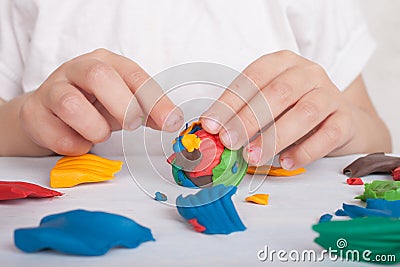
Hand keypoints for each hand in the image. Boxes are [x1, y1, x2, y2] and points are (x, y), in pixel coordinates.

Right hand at [19, 48, 182, 154]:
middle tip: (132, 125)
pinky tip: (80, 142)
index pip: (133, 75)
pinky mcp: (34, 112)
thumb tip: (173, 120)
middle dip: (122, 106)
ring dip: (94, 128)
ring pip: (71, 104)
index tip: (170, 122)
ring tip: (100, 134)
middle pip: (99, 76)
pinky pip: (55, 133)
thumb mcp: (124, 103)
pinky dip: (75, 145)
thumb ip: (149, 111)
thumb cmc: (94, 104)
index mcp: (106, 62)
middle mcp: (78, 69)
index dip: (154, 100)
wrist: (50, 112)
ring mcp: (52, 88)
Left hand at [201, 50, 389, 168]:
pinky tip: (286, 161)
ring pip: (305, 112)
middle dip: (249, 119)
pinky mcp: (346, 119)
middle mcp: (308, 73)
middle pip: (278, 93)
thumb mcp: (267, 103)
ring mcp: (330, 94)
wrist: (339, 118)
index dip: (230, 102)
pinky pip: (328, 134)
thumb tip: (215, 129)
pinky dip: (306, 150)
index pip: (252, 78)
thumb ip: (244, 112)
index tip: (212, 125)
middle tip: (230, 141)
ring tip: (254, 156)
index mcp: (282, 63)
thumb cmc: (293, 109)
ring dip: (275, 136)